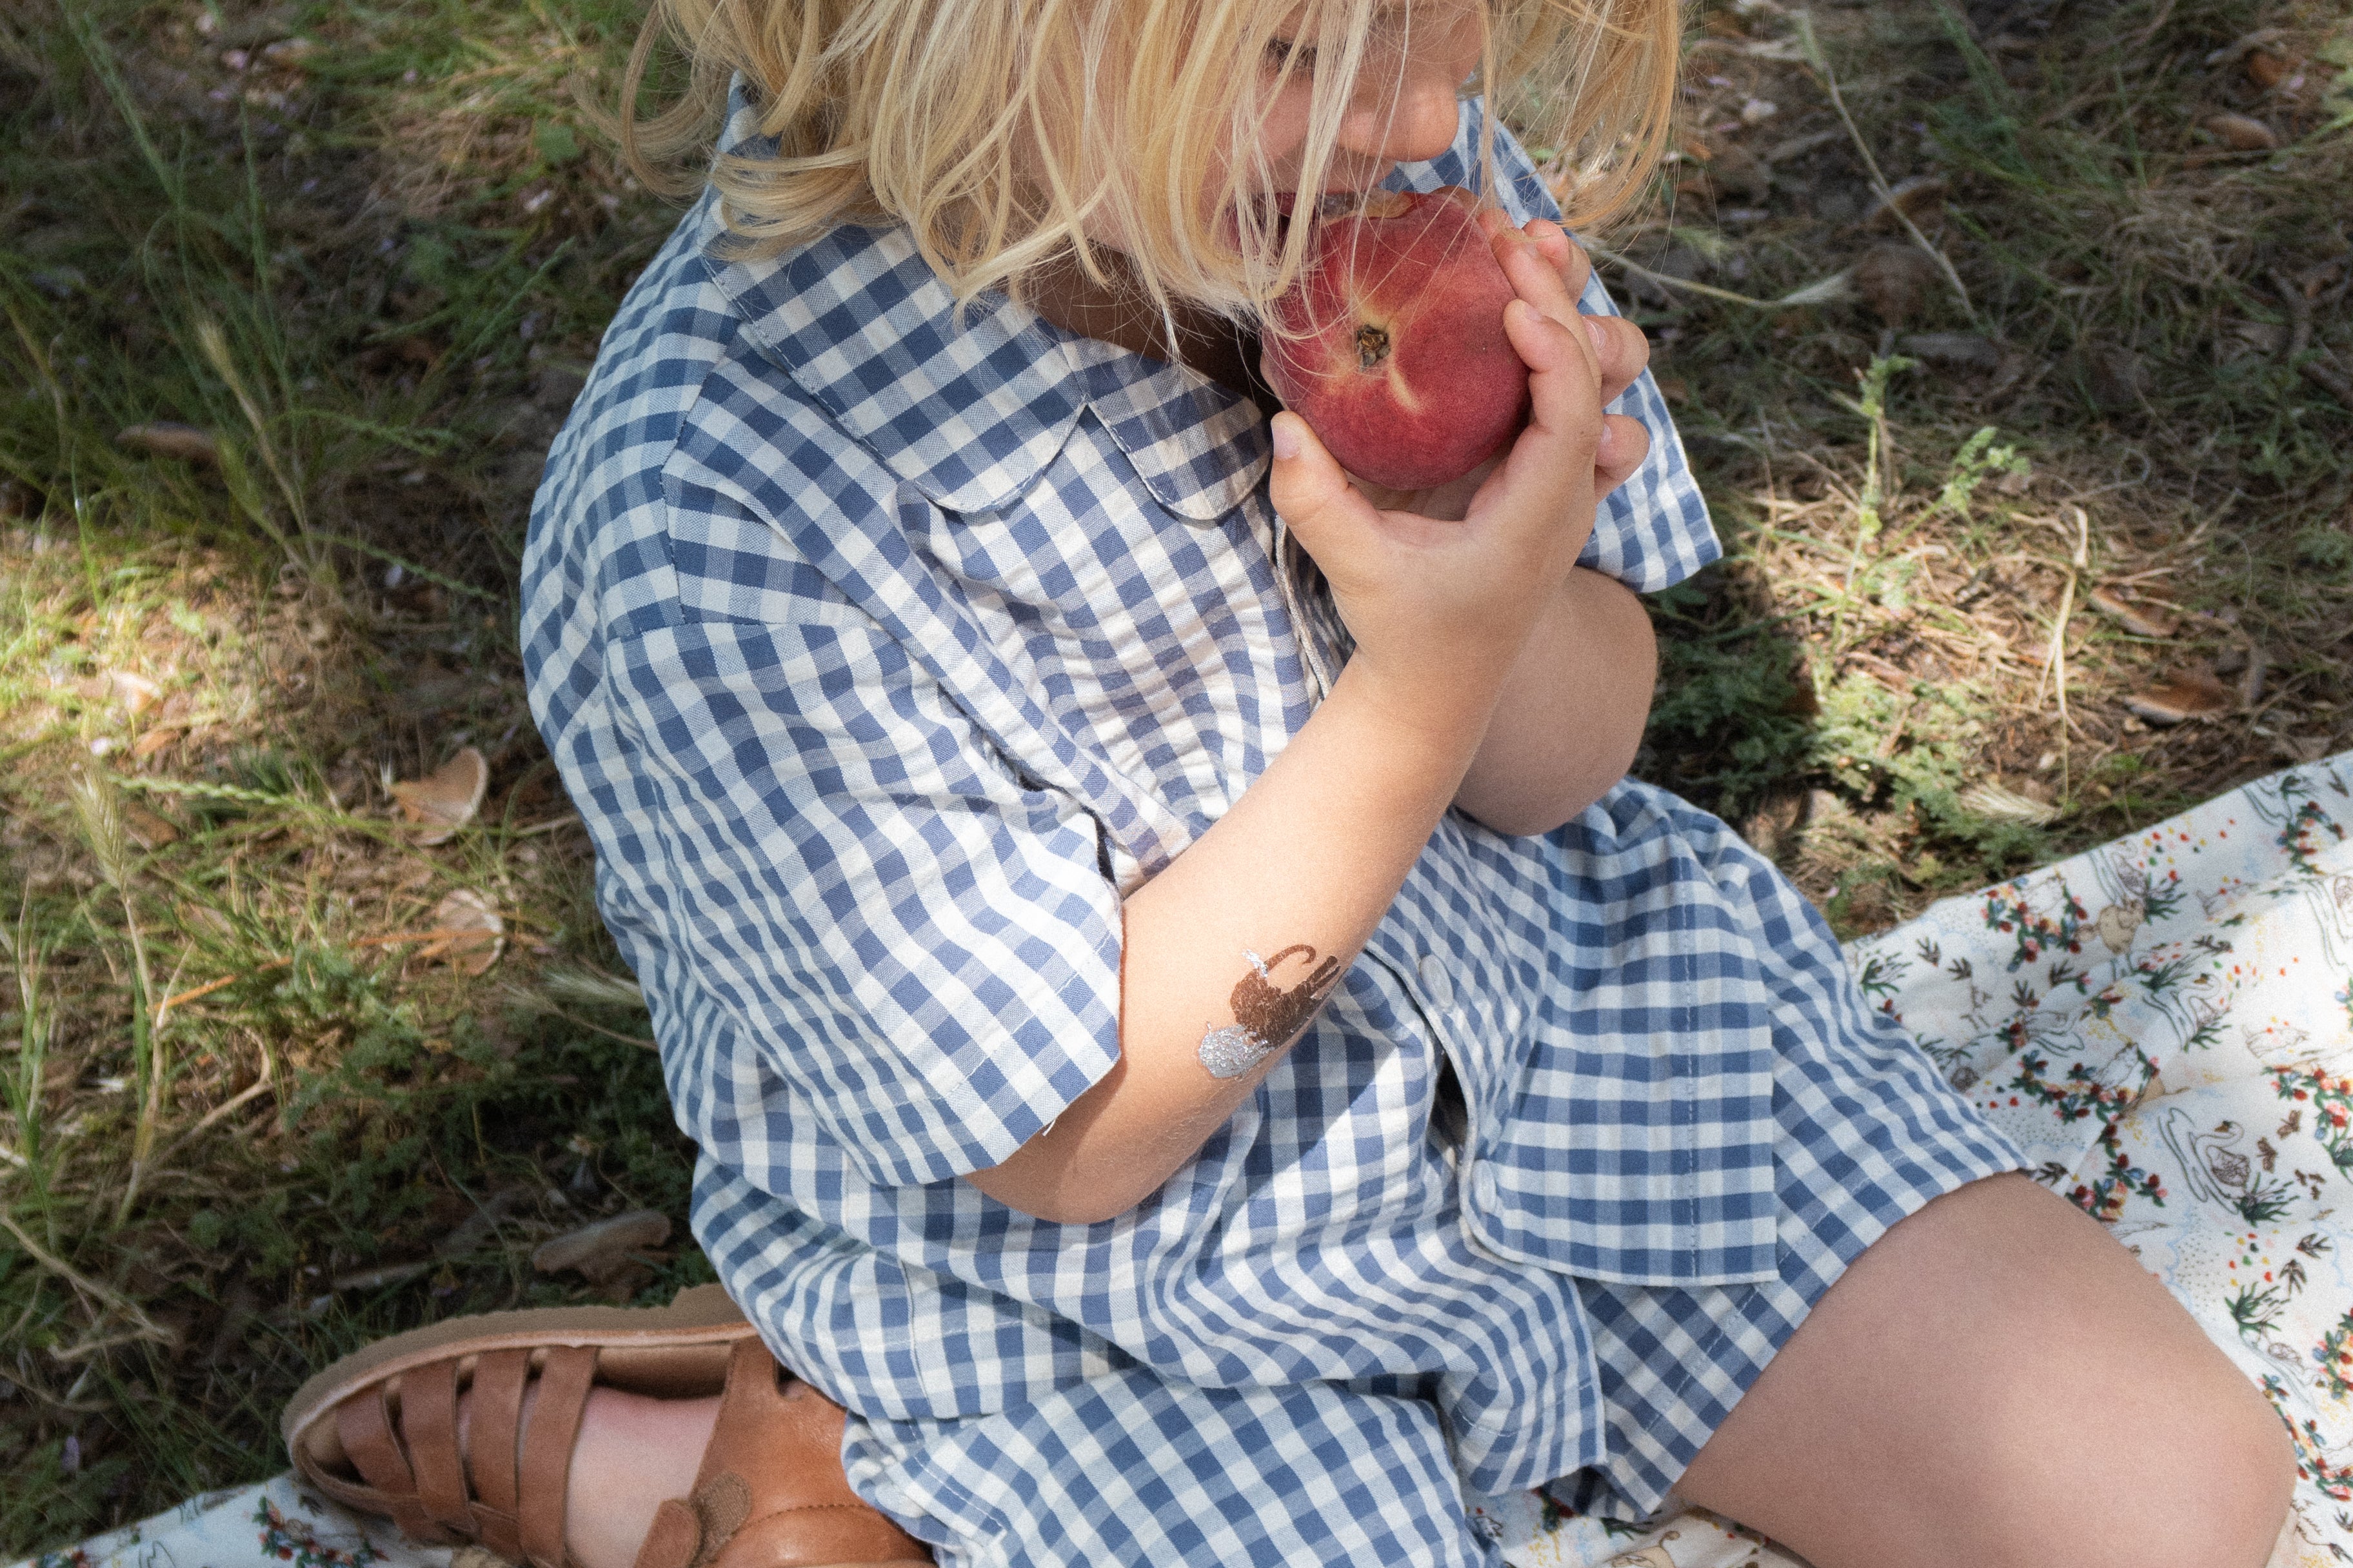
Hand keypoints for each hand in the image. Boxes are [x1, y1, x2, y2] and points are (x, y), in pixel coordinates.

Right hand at [1264, 214, 1651, 729]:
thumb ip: (1317, 505)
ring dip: (1571, 310)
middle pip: (1600, 381)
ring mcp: (1567, 481)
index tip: (1510, 301)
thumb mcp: (1356, 572)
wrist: (1442, 684)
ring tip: (1526, 249)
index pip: (1573, 420)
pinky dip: (1554, 337)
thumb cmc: (1404, 632)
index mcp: (1536, 521)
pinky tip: (1513, 295)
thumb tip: (1286, 426)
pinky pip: (1571, 390)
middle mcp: (1568, 495)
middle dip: (1563, 302)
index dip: (1554, 352)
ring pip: (1601, 379)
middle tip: (1513, 239)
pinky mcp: (1549, 470)